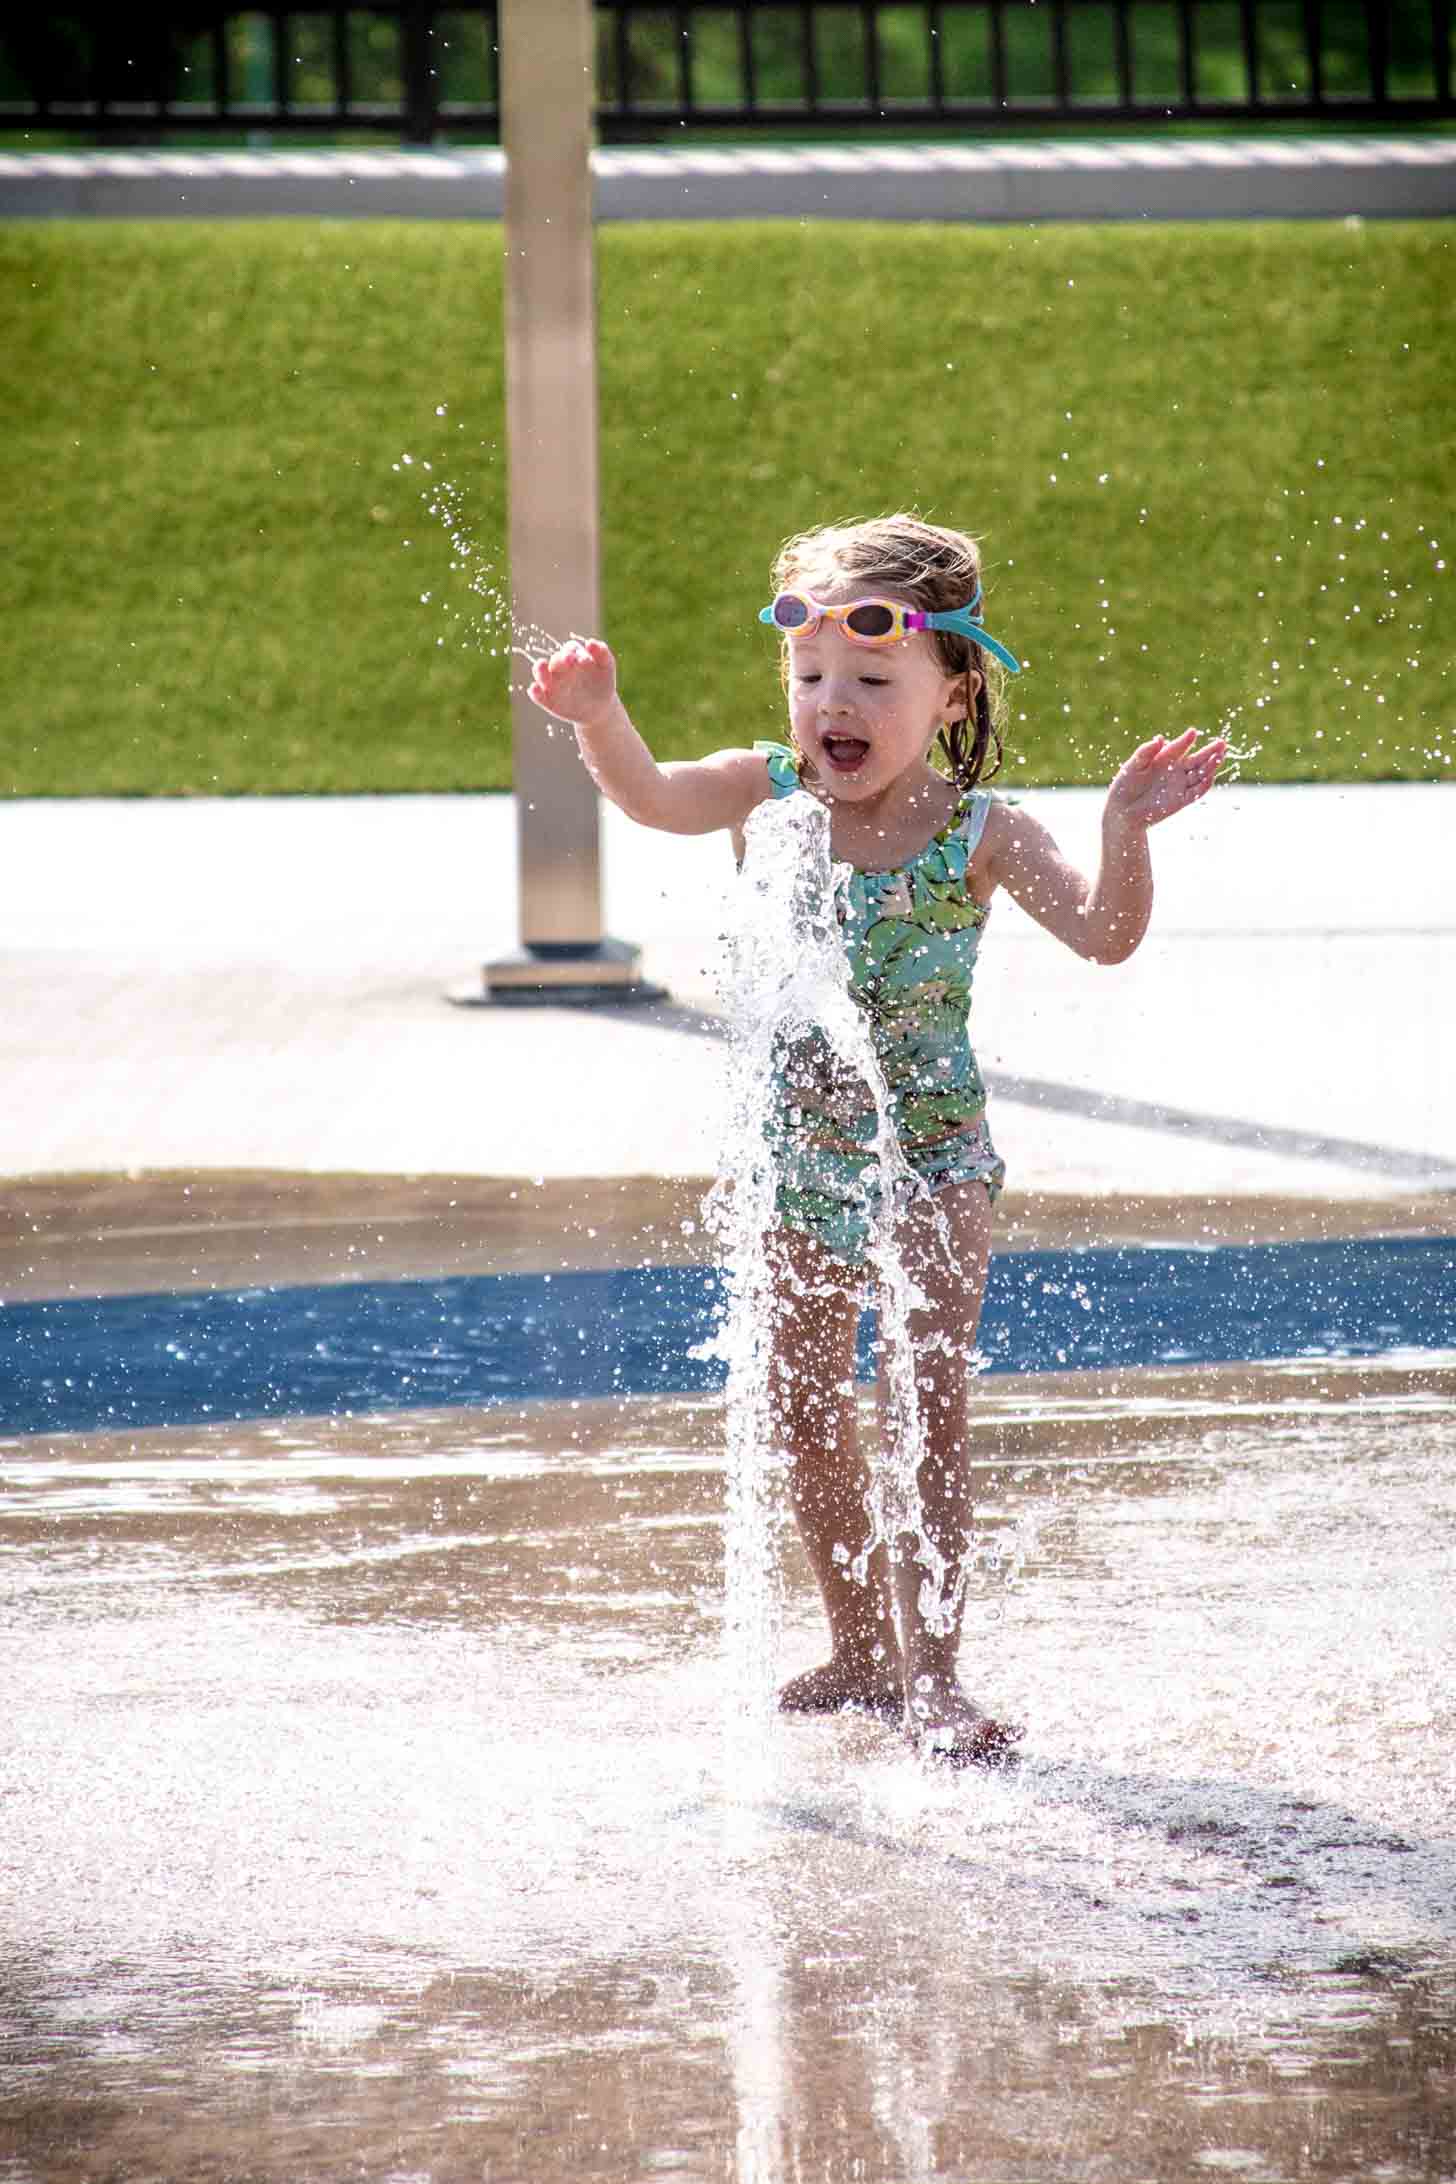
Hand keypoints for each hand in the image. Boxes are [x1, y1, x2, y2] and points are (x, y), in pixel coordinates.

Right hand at [527, 637, 618, 727]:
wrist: (600, 709)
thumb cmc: (602, 683)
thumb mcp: (607, 667)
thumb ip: (603, 653)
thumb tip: (591, 642)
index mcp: (572, 657)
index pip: (569, 650)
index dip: (574, 652)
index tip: (585, 660)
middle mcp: (559, 668)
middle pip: (555, 660)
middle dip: (560, 659)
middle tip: (570, 660)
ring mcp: (551, 683)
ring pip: (540, 673)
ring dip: (540, 669)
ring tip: (542, 666)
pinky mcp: (547, 699)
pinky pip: (538, 695)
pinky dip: (535, 691)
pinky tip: (535, 689)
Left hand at [1104, 729, 1226, 830]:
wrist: (1122, 811)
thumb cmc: (1124, 785)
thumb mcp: (1132, 766)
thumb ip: (1145, 752)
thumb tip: (1159, 738)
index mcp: (1165, 758)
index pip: (1180, 747)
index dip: (1186, 740)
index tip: (1192, 732)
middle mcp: (1176, 770)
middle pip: (1198, 759)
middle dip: (1210, 751)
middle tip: (1222, 743)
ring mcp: (1180, 785)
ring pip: (1200, 774)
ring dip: (1211, 766)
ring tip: (1220, 756)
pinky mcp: (1181, 800)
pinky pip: (1196, 793)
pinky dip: (1204, 786)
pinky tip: (1210, 777)